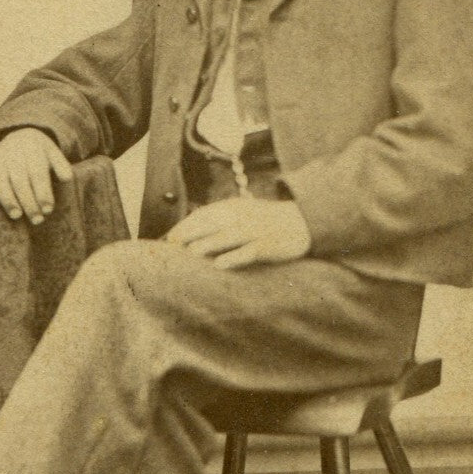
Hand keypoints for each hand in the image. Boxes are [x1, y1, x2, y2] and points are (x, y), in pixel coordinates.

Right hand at [0, 128, 73, 223]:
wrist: (20, 133)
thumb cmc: (40, 153)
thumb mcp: (54, 154)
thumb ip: (61, 166)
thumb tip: (67, 179)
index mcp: (33, 148)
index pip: (37, 173)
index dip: (43, 192)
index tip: (48, 210)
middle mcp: (13, 151)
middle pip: (19, 180)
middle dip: (28, 202)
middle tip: (36, 220)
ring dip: (7, 198)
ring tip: (16, 216)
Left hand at [166, 197, 311, 269]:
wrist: (302, 222)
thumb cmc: (266, 221)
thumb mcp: (243, 213)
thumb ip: (220, 220)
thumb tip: (191, 233)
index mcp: (234, 208)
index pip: (204, 215)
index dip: (185, 226)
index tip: (170, 238)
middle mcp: (242, 217)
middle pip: (211, 224)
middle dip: (190, 234)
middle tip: (173, 247)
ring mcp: (254, 231)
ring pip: (227, 237)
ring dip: (208, 245)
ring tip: (191, 253)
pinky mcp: (267, 246)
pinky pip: (248, 252)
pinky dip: (234, 258)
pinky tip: (219, 265)